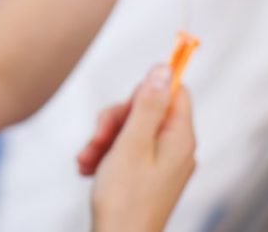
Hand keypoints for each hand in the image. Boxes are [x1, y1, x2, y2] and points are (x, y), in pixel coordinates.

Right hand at [84, 65, 195, 231]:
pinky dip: (107, 155)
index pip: (174, 91)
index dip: (146, 90)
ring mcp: (163, 163)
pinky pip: (127, 151)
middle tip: (98, 138)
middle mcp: (176, 149)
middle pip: (147, 110)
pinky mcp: (148, 175)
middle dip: (115, 120)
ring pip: (131, 130)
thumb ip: (147, 105)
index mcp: (180, 138)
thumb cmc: (125, 199)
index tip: (124, 104)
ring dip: (104, 139)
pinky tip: (88, 168)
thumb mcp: (132, 144)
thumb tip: (164, 68)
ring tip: (87, 159)